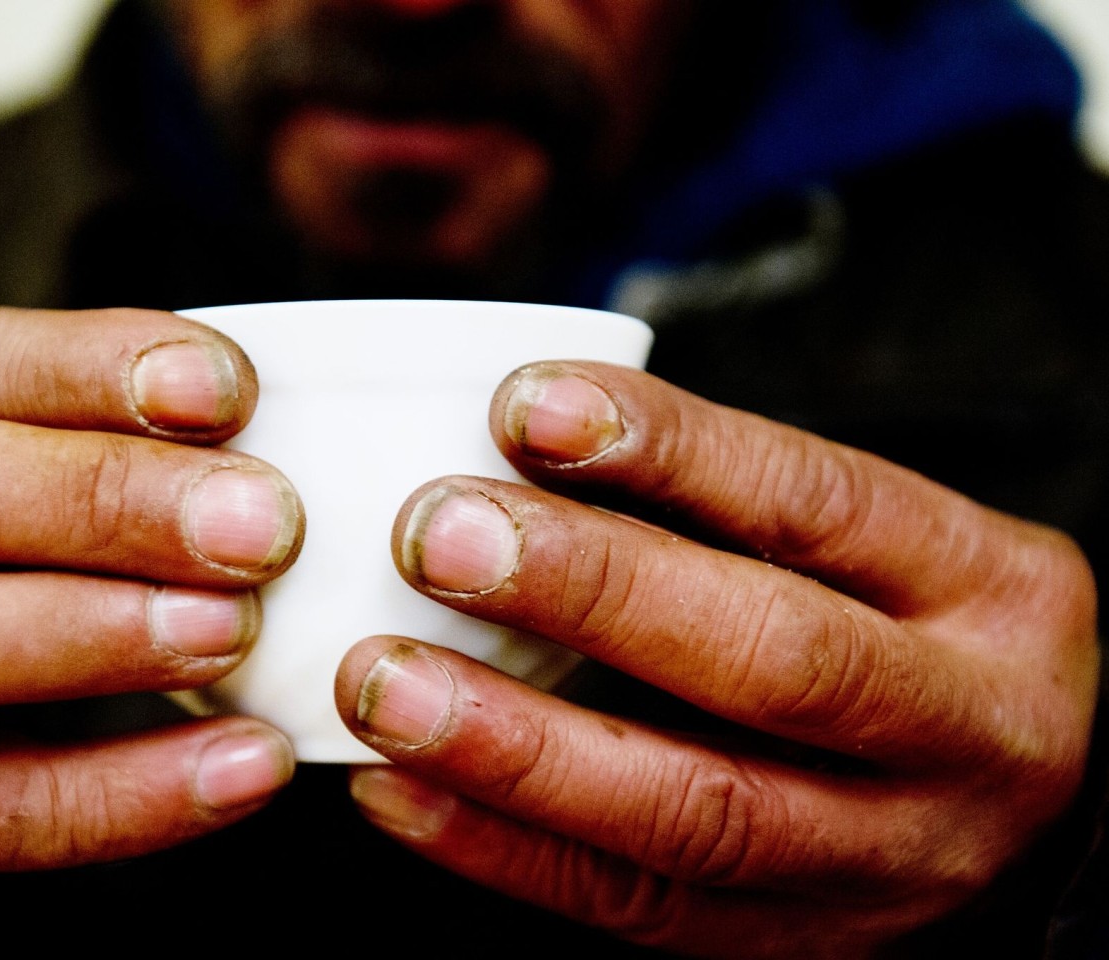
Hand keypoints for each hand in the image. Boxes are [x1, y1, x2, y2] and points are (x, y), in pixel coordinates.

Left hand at [335, 362, 1098, 957]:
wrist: (1029, 814)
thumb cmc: (907, 632)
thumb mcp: (881, 546)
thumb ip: (732, 500)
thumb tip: (517, 431)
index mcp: (988, 588)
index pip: (817, 502)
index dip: (667, 449)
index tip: (519, 405)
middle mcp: (963, 729)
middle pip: (771, 661)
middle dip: (589, 593)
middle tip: (434, 537)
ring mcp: (887, 858)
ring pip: (697, 810)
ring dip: (519, 748)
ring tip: (383, 684)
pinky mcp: (797, 943)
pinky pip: (639, 908)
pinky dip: (503, 851)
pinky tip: (399, 791)